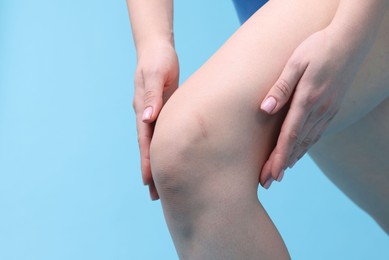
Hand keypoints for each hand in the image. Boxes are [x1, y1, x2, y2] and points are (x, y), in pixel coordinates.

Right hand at [133, 40, 178, 199]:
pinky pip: (166, 136)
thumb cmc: (158, 59)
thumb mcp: (155, 73)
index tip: (148, 182)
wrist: (157, 50)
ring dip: (159, 164)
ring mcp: (155, 115)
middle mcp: (147, 116)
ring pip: (157, 145)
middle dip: (152, 171)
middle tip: (157, 196)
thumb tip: (147, 118)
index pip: (145, 141)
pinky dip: (167, 150)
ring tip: (164, 186)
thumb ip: (151, 95)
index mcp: (143, 110)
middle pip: (149, 148)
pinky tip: (175, 160)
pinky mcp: (165, 112)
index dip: (146, 161)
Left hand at [258, 27, 364, 188]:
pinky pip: (316, 134)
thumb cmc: (318, 47)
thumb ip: (281, 87)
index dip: (278, 157)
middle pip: (296, 144)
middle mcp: (320, 110)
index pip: (290, 135)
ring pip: (307, 142)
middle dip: (281, 165)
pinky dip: (305, 147)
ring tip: (279, 174)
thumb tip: (265, 109)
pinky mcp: (332, 108)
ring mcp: (328, 111)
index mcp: (308, 99)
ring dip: (292, 159)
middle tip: (267, 182)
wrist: (349, 40)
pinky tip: (297, 154)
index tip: (270, 174)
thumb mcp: (296, 62)